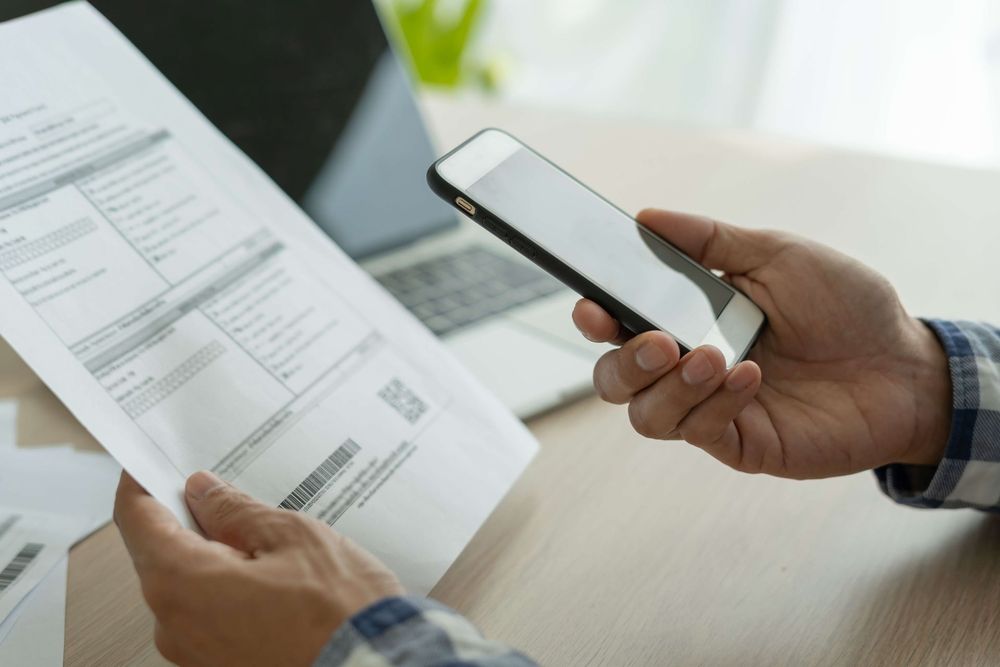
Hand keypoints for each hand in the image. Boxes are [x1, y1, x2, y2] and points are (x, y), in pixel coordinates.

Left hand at [114, 471, 402, 666]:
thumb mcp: (290, 536)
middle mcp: (173, 626)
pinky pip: (210, 617)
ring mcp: (195, 656)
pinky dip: (230, 591)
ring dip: (216, 558)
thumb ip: (236, 511)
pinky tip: (274, 578)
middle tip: (229, 495)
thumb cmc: (337, 611)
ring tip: (269, 541)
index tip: (153, 463)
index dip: (143, 483)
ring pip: (189, 588)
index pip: (136, 519)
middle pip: (161, 554)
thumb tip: (205, 493)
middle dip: (190, 521)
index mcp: (180, 583)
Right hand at [573, 209, 951, 478]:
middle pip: (614, 378)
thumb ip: (711, 239)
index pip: (619, 323)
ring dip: (668, 386)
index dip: (595, 318)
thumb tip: (646, 218)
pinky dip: (715, 401)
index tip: (593, 305)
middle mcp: (688, 365)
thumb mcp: (777, 255)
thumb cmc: (845, 307)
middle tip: (654, 341)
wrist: (904, 365)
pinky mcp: (739, 442)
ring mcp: (709, 408)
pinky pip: (698, 431)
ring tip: (709, 357)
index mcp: (688, 317)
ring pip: (645, 415)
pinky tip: (748, 376)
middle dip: (621, 361)